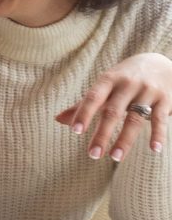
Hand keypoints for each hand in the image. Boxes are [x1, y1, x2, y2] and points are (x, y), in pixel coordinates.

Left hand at [56, 51, 171, 162]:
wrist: (161, 62)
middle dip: (102, 134)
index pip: (93, 97)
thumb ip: (84, 103)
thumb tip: (57, 119)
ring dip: (125, 140)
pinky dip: (158, 134)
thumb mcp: (105, 84)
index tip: (75, 131)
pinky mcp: (165, 99)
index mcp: (109, 79)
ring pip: (135, 118)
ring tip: (115, 158)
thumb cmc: (125, 77)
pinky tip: (154, 149)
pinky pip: (160, 119)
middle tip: (93, 155)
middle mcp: (128, 84)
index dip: (84, 113)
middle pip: (112, 111)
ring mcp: (147, 91)